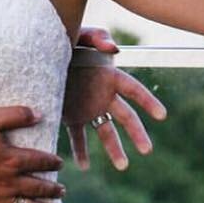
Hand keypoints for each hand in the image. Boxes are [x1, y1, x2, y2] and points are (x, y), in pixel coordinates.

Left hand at [63, 27, 166, 171]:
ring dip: (114, 149)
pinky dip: (80, 151)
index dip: (149, 102)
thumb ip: (98, 37)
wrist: (41, 55)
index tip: (162, 116)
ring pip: (105, 131)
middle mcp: (103, 95)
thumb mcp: (80, 35)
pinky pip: (78, 136)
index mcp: (109, 76)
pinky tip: (83, 167)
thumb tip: (115, 48)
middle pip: (126, 117)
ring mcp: (89, 107)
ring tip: (123, 166)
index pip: (134, 90)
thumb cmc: (65, 40)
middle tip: (147, 150)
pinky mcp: (71, 115)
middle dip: (137, 133)